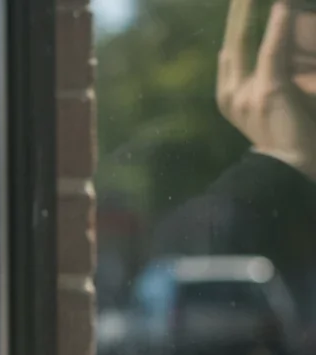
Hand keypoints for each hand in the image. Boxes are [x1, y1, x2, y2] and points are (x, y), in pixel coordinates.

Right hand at [219, 0, 315, 179]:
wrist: (290, 171)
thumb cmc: (290, 139)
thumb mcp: (272, 109)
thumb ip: (267, 84)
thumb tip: (270, 53)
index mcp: (230, 97)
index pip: (231, 51)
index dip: (238, 24)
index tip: (244, 2)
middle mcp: (231, 93)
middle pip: (233, 41)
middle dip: (239, 11)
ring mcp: (245, 94)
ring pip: (245, 41)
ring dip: (250, 11)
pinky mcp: (267, 93)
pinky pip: (271, 51)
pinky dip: (276, 27)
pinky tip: (281, 6)